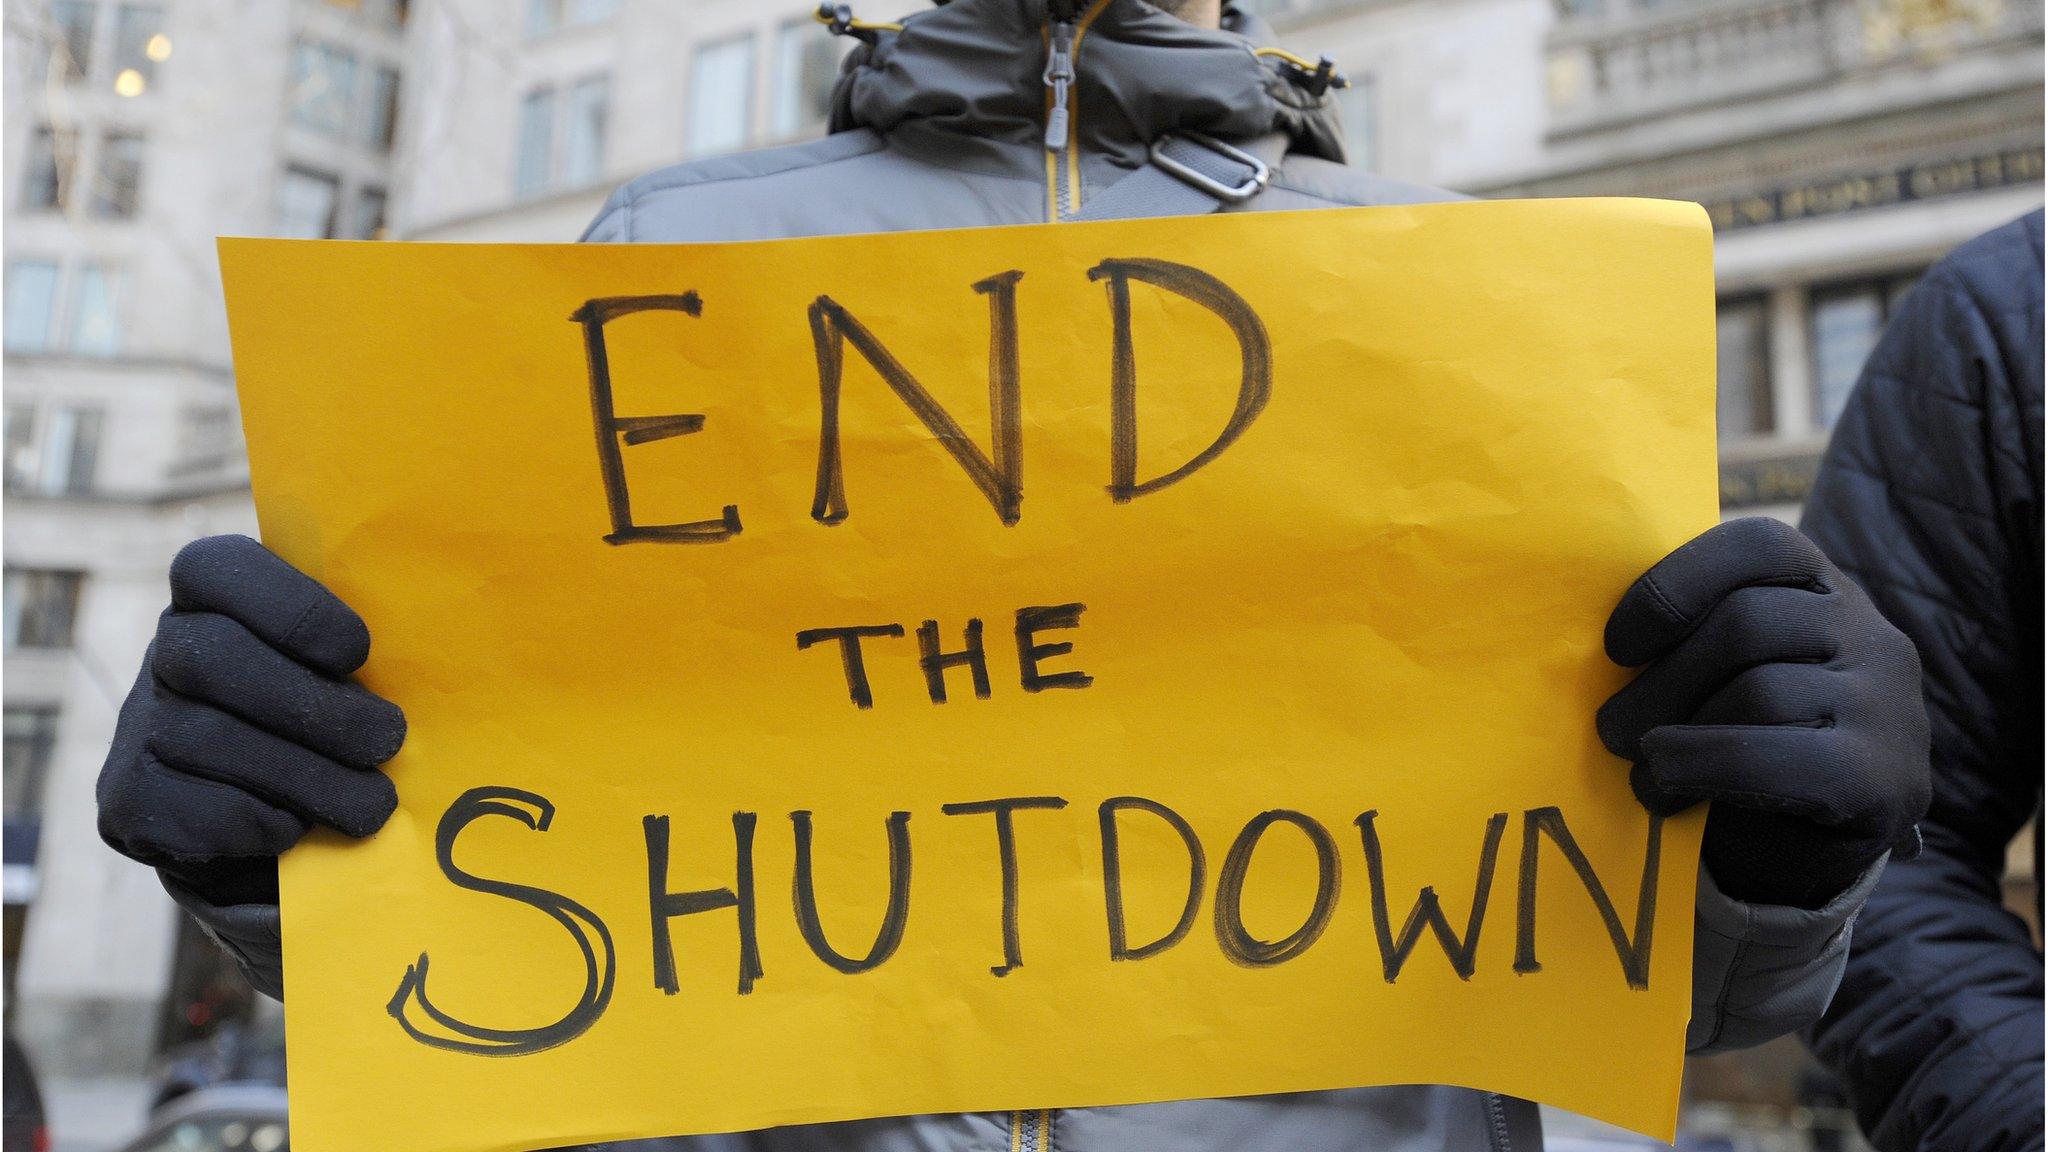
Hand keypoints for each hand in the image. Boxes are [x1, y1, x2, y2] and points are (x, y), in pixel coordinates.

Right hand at [97, 535, 404, 911]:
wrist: (264, 816)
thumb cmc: (328, 720)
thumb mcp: (345, 671)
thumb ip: (360, 654)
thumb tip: (447, 652)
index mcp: (213, 598)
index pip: (216, 568)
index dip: (289, 608)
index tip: (358, 652)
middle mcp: (164, 651)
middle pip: (213, 659)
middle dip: (313, 707)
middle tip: (387, 740)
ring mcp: (138, 724)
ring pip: (210, 739)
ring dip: (307, 777)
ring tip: (373, 802)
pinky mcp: (129, 799)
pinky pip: (192, 806)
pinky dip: (259, 820)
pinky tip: (298, 826)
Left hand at [1597, 518, 1929, 908]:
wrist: (1811, 851)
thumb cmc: (1745, 742)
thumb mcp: (1719, 673)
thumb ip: (1687, 637)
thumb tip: (1600, 646)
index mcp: (1824, 589)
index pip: (1757, 546)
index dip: (1674, 585)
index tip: (1617, 646)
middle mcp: (1870, 634)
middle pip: (1747, 623)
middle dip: (1660, 680)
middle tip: (1611, 728)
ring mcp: (1888, 705)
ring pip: (1758, 691)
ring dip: (1673, 734)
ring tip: (1639, 767)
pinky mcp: (1884, 777)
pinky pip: (1771, 756)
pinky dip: (1701, 765)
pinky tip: (1665, 783)